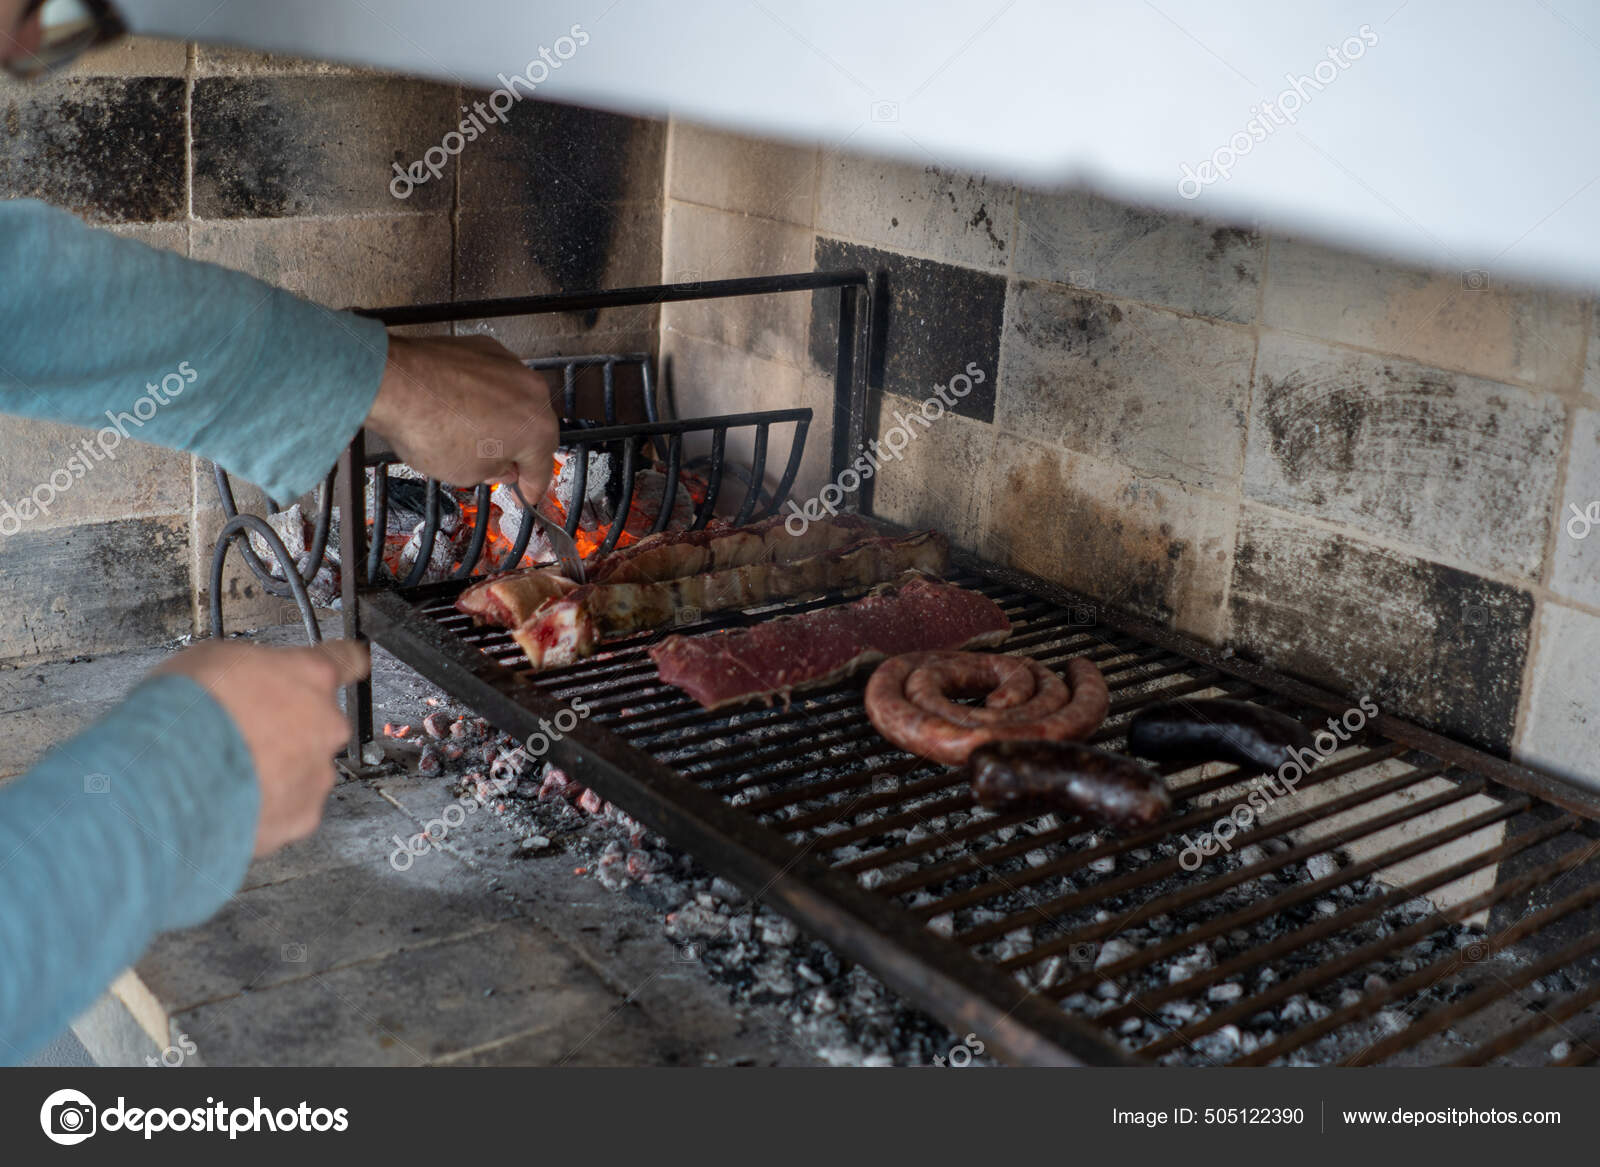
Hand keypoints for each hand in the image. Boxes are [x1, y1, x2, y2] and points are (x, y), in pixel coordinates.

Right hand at [156, 640, 370, 856]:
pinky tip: (230, 799)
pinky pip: (289, 807)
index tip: (352, 662)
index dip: (346, 661)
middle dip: (288, 728)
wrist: (166, 778)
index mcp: (310, 676)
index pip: (346, 660)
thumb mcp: (214, 659)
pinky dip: (265, 806)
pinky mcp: (303, 815)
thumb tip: (248, 679)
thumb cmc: (184, 714)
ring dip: (275, 769)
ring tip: (226, 772)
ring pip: (304, 768)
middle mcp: (326, 724)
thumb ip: (252, 670)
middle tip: (244, 734)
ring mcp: (317, 773)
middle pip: (320, 723)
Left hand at [365, 334, 559, 503]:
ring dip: (498, 418)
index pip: (543, 468)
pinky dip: (481, 394)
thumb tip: (498, 466)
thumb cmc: (428, 426)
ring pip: (514, 400)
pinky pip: (492, 378)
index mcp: (537, 430)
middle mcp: (532, 393)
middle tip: (496, 465)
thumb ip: (494, 472)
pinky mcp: (485, 349)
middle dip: (516, 449)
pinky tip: (458, 406)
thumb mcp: (467, 474)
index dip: (531, 487)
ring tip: (468, 433)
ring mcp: (510, 366)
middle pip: (532, 429)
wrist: (395, 383)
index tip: (525, 492)